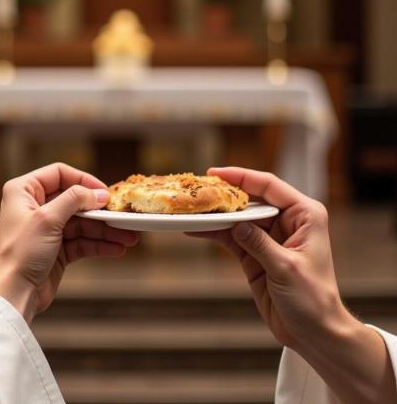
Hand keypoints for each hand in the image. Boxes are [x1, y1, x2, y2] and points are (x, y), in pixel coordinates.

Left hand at [0, 163, 137, 322]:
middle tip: (122, 216)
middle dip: (100, 211)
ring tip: (128, 237)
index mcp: (23, 191)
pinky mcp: (56, 250)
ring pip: (82, 223)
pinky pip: (82, 242)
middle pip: (74, 200)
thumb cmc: (20, 253)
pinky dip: (98, 245)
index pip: (59, 174)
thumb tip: (99, 193)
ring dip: (105, 230)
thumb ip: (75, 200)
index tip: (104, 191)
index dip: (83, 180)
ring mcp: (46, 229)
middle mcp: (34, 207)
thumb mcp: (48, 219)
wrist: (12, 295)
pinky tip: (116, 248)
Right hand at [187, 167, 394, 403]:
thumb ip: (259, 243)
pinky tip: (194, 229)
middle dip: (224, 194)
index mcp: (304, 214)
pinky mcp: (255, 252)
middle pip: (250, 198)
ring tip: (191, 208)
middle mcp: (286, 220)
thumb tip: (236, 224)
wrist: (313, 332)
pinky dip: (213, 233)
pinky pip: (231, 236)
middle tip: (197, 189)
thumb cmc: (313, 299)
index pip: (269, 185)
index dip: (242, 177)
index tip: (216, 172)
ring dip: (215, 214)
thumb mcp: (286, 268)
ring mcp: (269, 236)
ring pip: (237, 217)